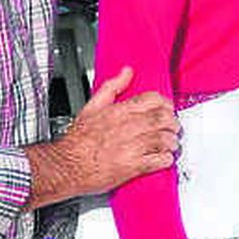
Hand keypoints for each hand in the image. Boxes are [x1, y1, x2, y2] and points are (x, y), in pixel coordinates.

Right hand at [24, 66, 178, 208]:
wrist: (65, 166)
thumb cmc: (77, 140)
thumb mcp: (91, 107)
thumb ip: (112, 87)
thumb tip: (127, 72)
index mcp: (119, 111)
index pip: (152, 99)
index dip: (165, 103)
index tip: (166, 109)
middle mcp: (127, 127)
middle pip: (162, 119)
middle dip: (172, 122)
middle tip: (172, 127)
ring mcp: (131, 147)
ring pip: (164, 139)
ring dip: (171, 141)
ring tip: (170, 143)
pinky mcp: (132, 167)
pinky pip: (158, 160)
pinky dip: (166, 159)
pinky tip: (164, 158)